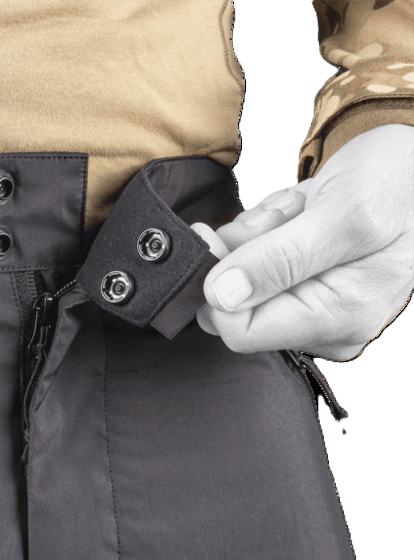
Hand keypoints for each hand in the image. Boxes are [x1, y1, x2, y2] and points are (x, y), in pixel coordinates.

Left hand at [196, 124, 413, 360]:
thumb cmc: (398, 183)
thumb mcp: (343, 215)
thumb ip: (280, 259)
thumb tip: (221, 296)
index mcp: (338, 317)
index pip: (241, 331)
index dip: (213, 285)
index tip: (209, 236)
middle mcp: (324, 324)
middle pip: (236, 305)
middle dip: (244, 250)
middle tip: (281, 216)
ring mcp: (311, 307)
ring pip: (240, 279)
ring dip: (256, 235)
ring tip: (298, 211)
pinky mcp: (301, 288)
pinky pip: (253, 264)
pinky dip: (263, 233)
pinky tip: (297, 215)